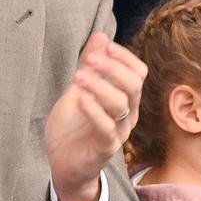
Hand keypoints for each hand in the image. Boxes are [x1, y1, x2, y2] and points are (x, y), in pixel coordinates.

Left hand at [45, 33, 145, 200]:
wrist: (63, 164)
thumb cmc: (73, 127)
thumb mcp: (78, 90)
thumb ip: (89, 66)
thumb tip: (100, 37)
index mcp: (125, 99)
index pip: (138, 72)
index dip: (124, 57)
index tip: (104, 45)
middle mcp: (127, 114)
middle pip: (133, 85)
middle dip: (113, 68)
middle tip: (90, 59)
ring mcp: (119, 132)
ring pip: (121, 103)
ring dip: (100, 85)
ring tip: (79, 76)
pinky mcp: (106, 148)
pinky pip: (107, 127)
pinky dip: (94, 110)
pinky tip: (81, 98)